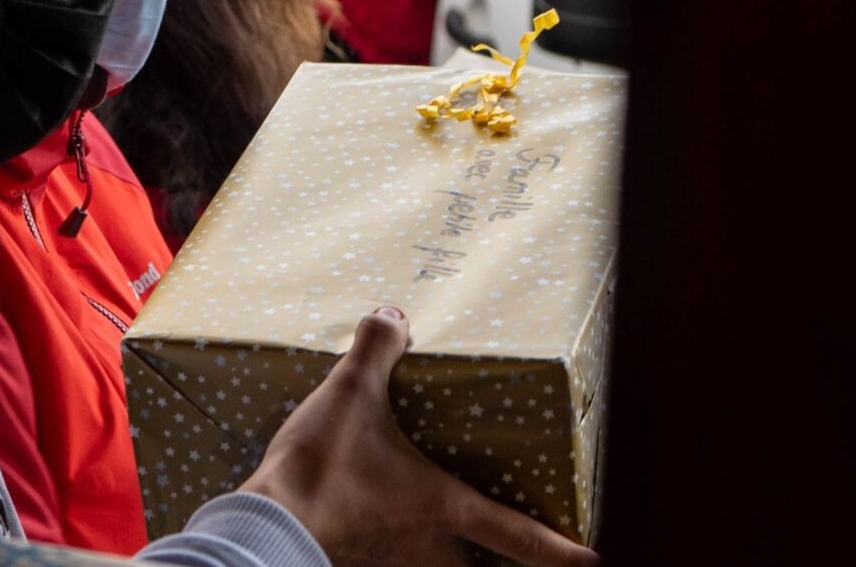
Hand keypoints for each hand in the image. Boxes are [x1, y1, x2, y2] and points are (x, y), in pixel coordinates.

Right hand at [240, 307, 598, 566]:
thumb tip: (393, 314)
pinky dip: (390, 548)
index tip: (589, 558)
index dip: (558, 550)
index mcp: (440, 504)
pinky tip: (373, 523)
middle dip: (495, 562)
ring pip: (431, 565)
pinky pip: (387, 560)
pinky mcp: (356, 562)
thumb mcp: (350, 393)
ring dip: (438, 552)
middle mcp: (424, 544)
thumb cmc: (321, 465)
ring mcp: (389, 561)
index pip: (515, 535)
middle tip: (508, 544)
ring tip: (434, 529)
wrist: (265, 523)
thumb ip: (376, 350)